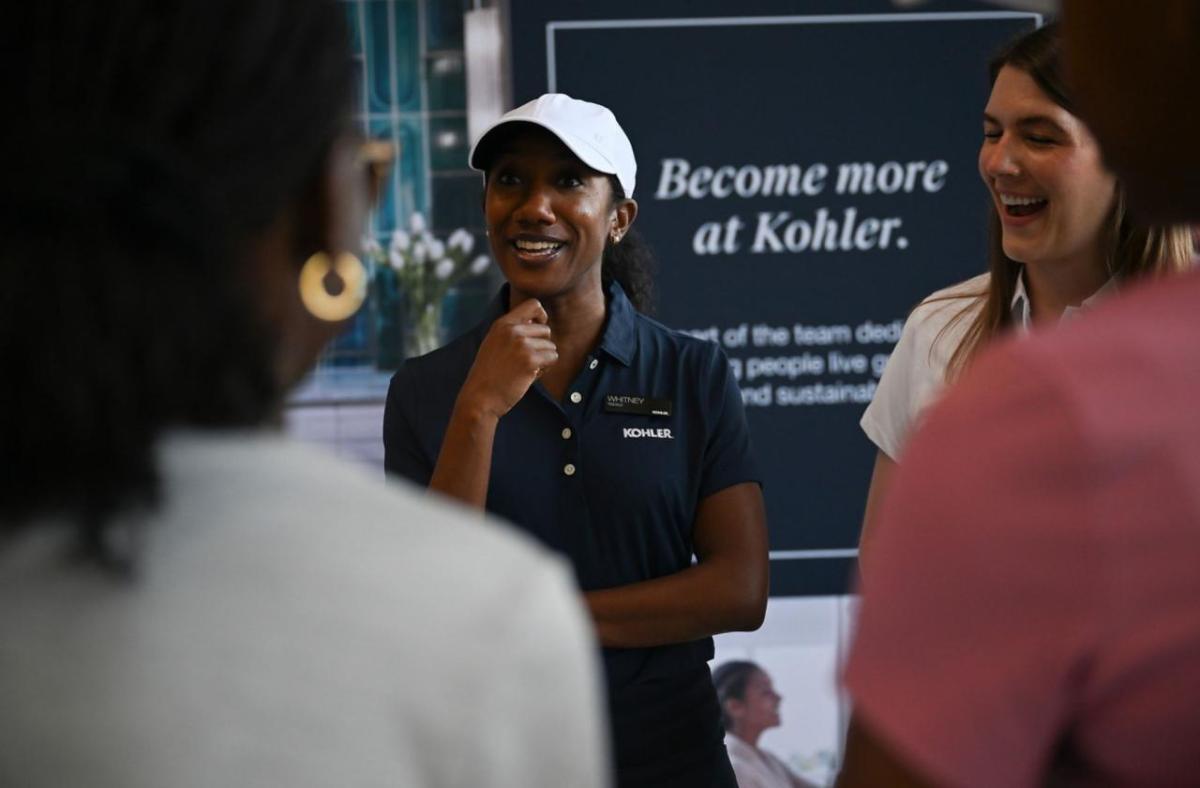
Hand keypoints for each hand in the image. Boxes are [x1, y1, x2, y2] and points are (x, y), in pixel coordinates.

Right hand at [457, 298, 557, 419]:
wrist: (480, 397)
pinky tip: (530, 376)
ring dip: (544, 359)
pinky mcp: (530, 361)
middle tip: (528, 360)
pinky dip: (546, 369)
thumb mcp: (494, 343)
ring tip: (526, 370)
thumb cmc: (488, 374)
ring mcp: (522, 345)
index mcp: (502, 324)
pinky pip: (552, 358)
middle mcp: (513, 331)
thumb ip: (512, 331)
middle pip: (546, 330)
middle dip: (542, 346)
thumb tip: (538, 320)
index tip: (538, 330)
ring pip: (551, 346)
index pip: (534, 305)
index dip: (541, 316)